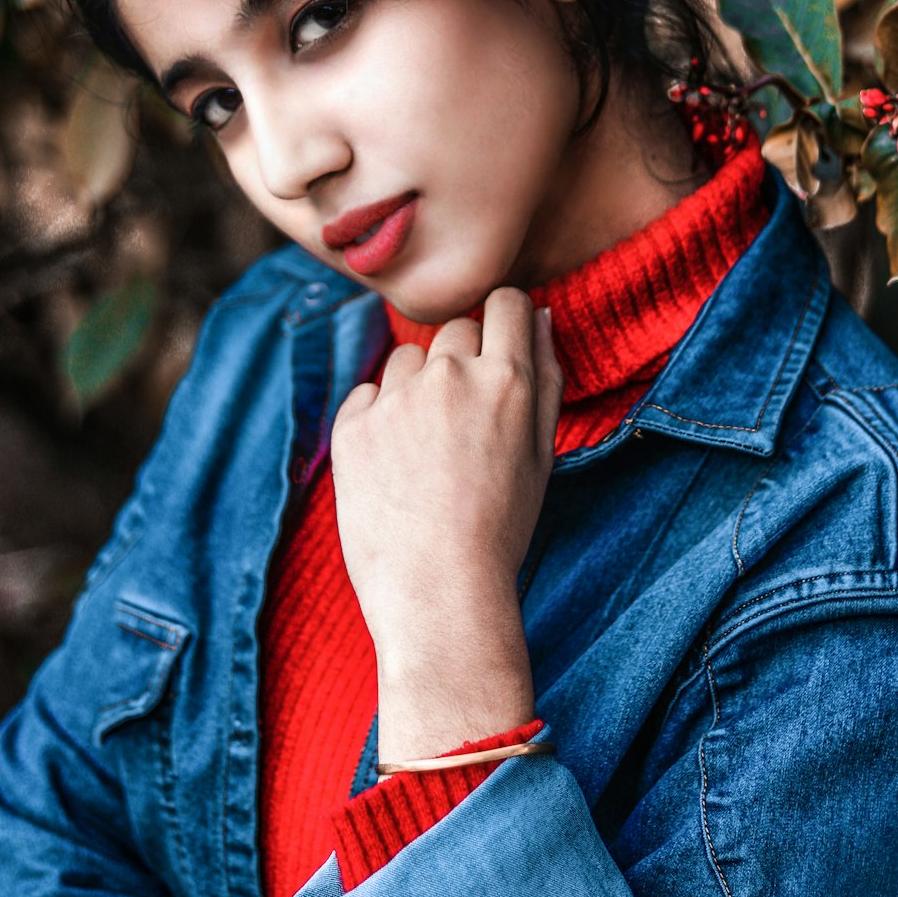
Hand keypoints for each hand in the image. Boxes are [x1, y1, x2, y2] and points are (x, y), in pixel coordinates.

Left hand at [329, 288, 562, 757]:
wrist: (439, 594)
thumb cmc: (501, 528)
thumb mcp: (542, 453)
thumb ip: (545, 375)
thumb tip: (537, 313)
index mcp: (507, 380)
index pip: (507, 302)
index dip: (503, 321)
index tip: (496, 349)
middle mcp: (450, 375)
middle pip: (456, 328)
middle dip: (460, 360)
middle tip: (461, 424)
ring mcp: (396, 398)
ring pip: (407, 358)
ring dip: (416, 387)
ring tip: (426, 453)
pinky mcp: (352, 424)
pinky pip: (367, 394)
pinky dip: (378, 420)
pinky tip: (394, 468)